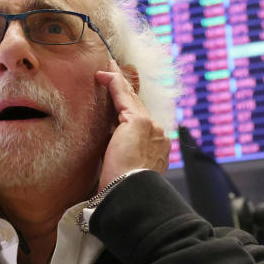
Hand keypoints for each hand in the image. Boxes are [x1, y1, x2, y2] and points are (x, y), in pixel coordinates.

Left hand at [95, 61, 169, 188]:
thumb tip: (111, 154)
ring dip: (119, 82)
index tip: (122, 101)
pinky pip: (122, 97)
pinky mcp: (138, 122)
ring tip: (109, 68)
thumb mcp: (126, 171)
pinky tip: (105, 75)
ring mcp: (151, 126)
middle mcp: (159, 134)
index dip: (131, 108)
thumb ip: (123, 157)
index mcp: (157, 148)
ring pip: (131, 99)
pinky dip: (113, 84)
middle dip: (126, 90)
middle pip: (139, 106)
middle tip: (116, 73)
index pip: (142, 122)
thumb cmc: (124, 190)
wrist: (131, 195)